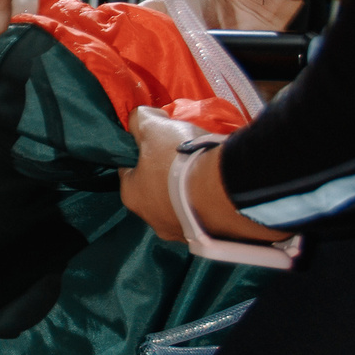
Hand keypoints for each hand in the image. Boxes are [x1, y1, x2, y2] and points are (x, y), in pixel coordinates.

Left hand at [117, 106, 280, 245]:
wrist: (225, 190)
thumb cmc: (179, 159)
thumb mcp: (151, 126)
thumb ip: (139, 120)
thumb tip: (140, 118)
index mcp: (131, 195)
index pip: (129, 168)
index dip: (142, 152)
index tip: (157, 142)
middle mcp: (151, 219)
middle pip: (155, 188)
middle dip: (166, 172)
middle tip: (183, 155)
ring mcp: (179, 231)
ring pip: (179, 203)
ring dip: (188, 189)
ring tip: (204, 170)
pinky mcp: (206, 236)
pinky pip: (202, 214)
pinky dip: (207, 202)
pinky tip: (217, 187)